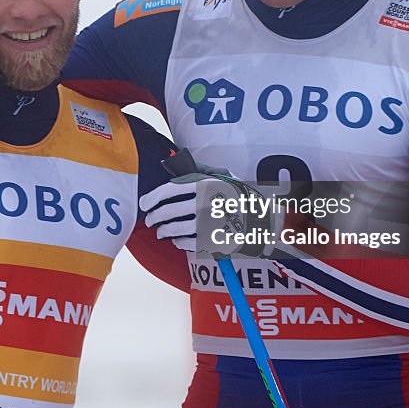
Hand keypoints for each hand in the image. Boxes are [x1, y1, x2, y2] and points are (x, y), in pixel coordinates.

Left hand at [140, 150, 268, 254]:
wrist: (264, 218)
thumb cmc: (237, 194)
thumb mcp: (222, 175)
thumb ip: (198, 169)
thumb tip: (170, 163)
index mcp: (207, 184)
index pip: (170, 190)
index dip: (152, 197)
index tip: (144, 204)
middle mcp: (208, 203)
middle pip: (169, 211)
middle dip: (155, 217)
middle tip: (151, 221)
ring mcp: (212, 223)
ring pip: (176, 229)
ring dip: (164, 231)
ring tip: (161, 232)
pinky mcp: (216, 241)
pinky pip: (188, 244)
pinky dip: (179, 242)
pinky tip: (178, 239)